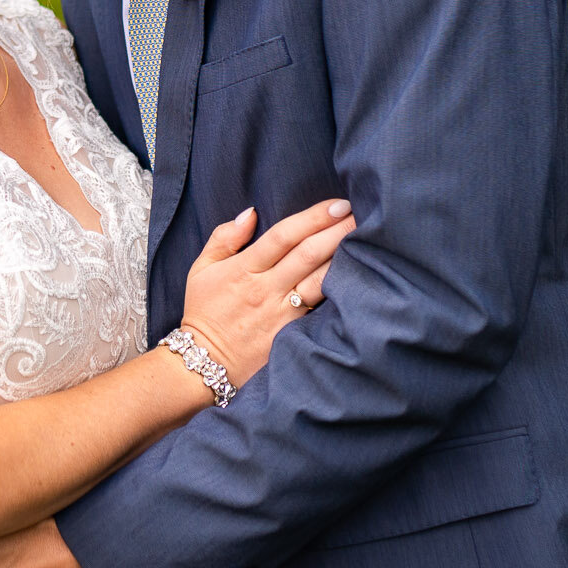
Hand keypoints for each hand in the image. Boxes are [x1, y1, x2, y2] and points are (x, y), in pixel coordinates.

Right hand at [179, 198, 352, 385]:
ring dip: (344, 258)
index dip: (313, 217)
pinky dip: (339, 292)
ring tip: (367, 241)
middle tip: (362, 213)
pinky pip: (319, 309)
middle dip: (337, 231)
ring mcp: (281, 314)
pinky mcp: (292, 335)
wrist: (204, 363)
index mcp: (244, 269)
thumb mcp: (200, 269)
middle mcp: (265, 289)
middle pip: (308, 254)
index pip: (284, 235)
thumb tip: (251, 212)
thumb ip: (224, 237)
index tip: (338, 204)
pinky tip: (359, 279)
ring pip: (319, 281)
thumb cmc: (204, 312)